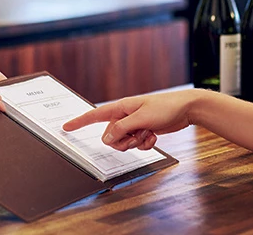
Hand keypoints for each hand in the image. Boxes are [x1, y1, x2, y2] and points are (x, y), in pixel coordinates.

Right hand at [62, 90, 201, 151]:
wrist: (186, 109)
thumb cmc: (166, 108)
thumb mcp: (141, 119)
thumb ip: (121, 129)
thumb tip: (106, 139)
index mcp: (121, 108)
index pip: (95, 115)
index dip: (80, 121)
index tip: (66, 127)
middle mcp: (125, 116)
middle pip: (110, 137)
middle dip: (123, 140)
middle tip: (138, 134)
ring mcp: (134, 124)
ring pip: (123, 143)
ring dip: (135, 143)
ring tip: (147, 133)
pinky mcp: (143, 131)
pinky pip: (135, 145)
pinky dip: (144, 143)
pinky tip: (154, 136)